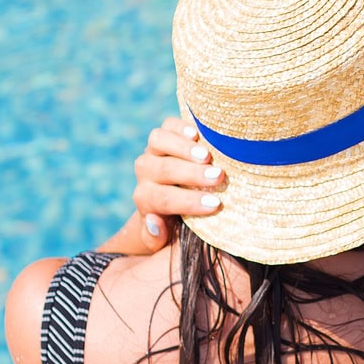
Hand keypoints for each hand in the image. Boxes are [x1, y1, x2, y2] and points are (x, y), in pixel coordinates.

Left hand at [132, 116, 226, 249]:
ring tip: (208, 156)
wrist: (170, 196)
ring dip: (183, 148)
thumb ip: (156, 237)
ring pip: (158, 141)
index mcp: (146, 198)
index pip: (162, 199)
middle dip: (191, 174)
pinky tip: (198, 134)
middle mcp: (145, 171)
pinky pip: (167, 125)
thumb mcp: (166, 238)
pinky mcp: (164, 132)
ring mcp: (152, 150)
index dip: (187, 202)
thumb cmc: (176, 222)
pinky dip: (180, 128)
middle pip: (162, 170)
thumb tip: (154, 221)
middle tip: (218, 177)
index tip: (215, 205)